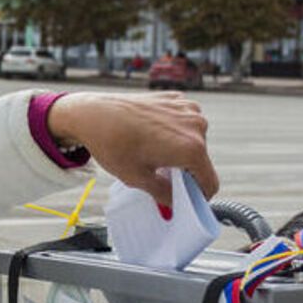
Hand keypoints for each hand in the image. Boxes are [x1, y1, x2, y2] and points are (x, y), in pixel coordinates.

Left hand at [48, 91, 216, 206]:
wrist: (93, 113)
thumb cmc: (112, 144)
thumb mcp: (138, 178)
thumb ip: (163, 194)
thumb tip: (174, 203)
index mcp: (191, 148)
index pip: (210, 182)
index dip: (199, 195)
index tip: (184, 198)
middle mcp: (196, 126)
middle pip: (201, 160)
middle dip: (184, 171)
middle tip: (159, 174)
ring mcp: (187, 108)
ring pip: (193, 140)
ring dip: (179, 149)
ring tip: (151, 152)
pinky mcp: (176, 98)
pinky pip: (183, 122)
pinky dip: (172, 131)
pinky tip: (151, 134)